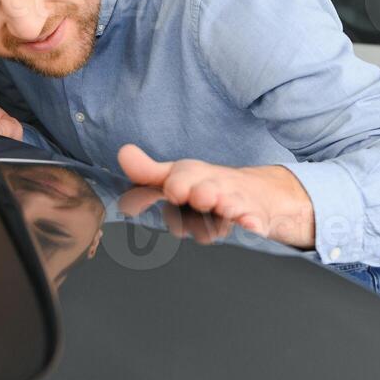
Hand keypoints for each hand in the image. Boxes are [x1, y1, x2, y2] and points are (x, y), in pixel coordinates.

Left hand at [117, 144, 314, 248]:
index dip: (179, 185)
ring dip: (228, 206)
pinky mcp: (255, 217)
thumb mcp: (178, 176)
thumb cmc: (207, 186)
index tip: (174, 193)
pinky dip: (254, 222)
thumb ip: (148, 171)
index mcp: (193, 176)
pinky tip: (252, 225)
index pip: (183, 178)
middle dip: (204, 193)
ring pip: (232, 205)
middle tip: (202, 198)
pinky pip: (255, 220)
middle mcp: (215, 187)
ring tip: (225, 207)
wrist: (256, 192)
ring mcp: (237, 202)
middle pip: (208, 191)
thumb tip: (123, 153)